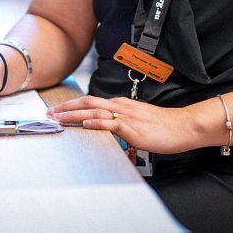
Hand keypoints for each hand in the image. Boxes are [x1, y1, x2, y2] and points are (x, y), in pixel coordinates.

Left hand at [46, 95, 195, 154]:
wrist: (182, 126)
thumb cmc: (163, 126)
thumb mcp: (138, 122)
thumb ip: (121, 124)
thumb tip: (108, 129)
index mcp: (121, 105)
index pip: (91, 102)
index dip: (73, 105)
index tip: (57, 110)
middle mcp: (120, 107)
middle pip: (88, 103)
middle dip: (67, 107)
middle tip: (49, 112)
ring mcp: (126, 116)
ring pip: (94, 112)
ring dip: (74, 114)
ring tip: (59, 118)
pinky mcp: (132, 128)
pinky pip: (110, 123)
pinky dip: (96, 123)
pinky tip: (85, 124)